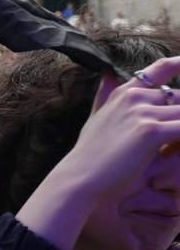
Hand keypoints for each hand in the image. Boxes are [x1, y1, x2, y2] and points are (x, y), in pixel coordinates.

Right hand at [57, 58, 179, 198]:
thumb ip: (105, 96)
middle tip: (178, 132)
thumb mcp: (96, 119)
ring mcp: (142, 112)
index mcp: (124, 93)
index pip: (161, 69)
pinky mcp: (151, 131)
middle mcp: (134, 97)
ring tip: (179, 142)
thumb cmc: (90, 156)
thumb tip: (108, 75)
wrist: (81, 180)